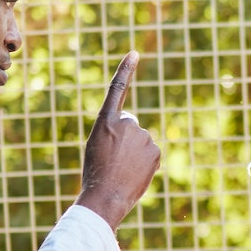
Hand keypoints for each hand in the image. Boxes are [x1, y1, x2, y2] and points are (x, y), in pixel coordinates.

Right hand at [75, 52, 160, 227]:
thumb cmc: (96, 172)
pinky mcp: (155, 151)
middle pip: (130, 126)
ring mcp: (143, 137)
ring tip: (122, 168)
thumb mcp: (97, 145)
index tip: (134, 53)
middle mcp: (127, 123)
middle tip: (114, 158)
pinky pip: (150, 153)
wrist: (106, 196)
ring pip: (140, 141)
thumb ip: (116, 133)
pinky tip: (134, 173)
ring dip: (134, 152)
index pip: (117, 89)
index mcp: (106, 121)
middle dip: (126, 138)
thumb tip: (139, 135)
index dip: (126, 70)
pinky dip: (144, 162)